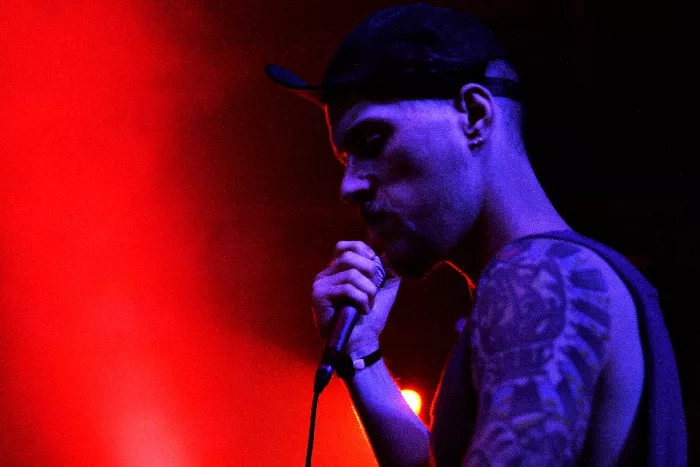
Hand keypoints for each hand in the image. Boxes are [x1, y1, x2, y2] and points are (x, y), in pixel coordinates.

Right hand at [312, 240, 399, 358]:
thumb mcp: (383, 290)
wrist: (361, 344)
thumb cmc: (370, 318)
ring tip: (368, 305)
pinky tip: (362, 311)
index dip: (360, 248)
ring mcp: (320, 285)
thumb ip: (387, 270)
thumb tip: (388, 252)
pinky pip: (347, 289)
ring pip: (351, 274)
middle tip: (373, 292)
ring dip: (368, 291)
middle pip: (349, 257)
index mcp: (336, 271)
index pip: (343, 246)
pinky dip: (362, 300)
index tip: (374, 262)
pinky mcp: (319, 297)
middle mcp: (325, 275)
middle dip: (370, 273)